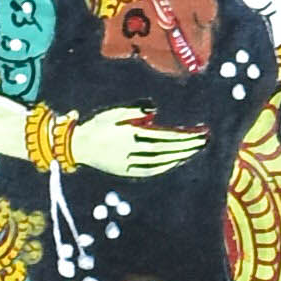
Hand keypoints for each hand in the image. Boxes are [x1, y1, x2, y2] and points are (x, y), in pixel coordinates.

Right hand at [72, 106, 204, 185]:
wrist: (77, 146)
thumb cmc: (97, 125)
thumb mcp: (114, 113)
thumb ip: (134, 110)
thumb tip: (154, 109)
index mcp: (129, 134)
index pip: (163, 137)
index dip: (183, 136)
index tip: (198, 133)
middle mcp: (131, 151)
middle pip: (165, 150)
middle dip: (186, 146)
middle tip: (203, 141)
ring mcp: (128, 163)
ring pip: (160, 162)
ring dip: (179, 156)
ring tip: (194, 149)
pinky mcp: (126, 171)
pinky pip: (150, 170)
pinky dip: (165, 166)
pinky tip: (176, 161)